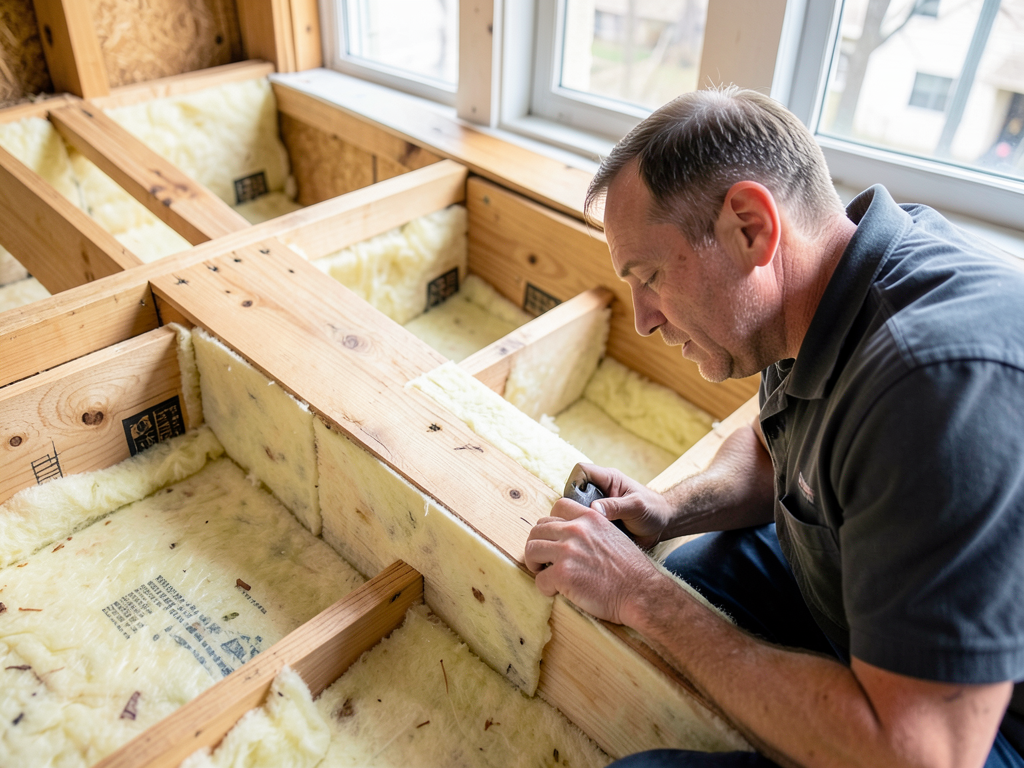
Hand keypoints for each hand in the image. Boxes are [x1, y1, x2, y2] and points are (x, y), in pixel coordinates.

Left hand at [524, 497, 660, 624]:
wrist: (641, 591)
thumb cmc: (630, 569)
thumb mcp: (613, 535)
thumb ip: (591, 530)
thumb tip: (570, 535)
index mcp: (589, 517)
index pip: (557, 507)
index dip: (552, 523)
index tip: (554, 538)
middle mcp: (575, 530)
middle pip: (538, 529)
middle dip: (538, 544)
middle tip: (544, 559)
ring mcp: (567, 551)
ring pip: (531, 550)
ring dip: (534, 563)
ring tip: (544, 573)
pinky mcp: (562, 574)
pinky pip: (539, 579)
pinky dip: (544, 587)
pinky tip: (556, 591)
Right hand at [578, 464, 673, 548]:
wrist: (663, 525)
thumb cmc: (653, 509)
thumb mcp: (637, 506)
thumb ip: (616, 506)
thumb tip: (593, 509)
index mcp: (608, 479)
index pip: (581, 470)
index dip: (574, 482)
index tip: (577, 502)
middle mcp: (600, 491)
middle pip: (573, 492)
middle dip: (573, 507)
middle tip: (582, 522)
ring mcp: (598, 506)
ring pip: (576, 509)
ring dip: (578, 520)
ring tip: (587, 532)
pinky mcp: (599, 520)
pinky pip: (584, 523)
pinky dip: (584, 530)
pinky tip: (591, 539)